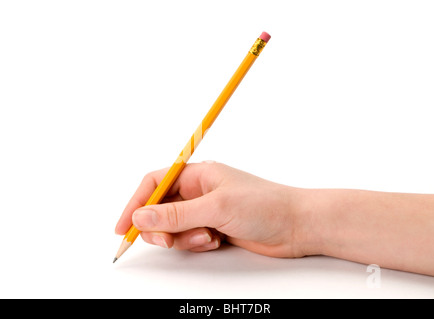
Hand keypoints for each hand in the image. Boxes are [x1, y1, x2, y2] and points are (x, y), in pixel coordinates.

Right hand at [115, 162, 313, 256]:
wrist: (296, 225)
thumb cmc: (264, 205)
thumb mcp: (216, 208)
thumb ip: (176, 215)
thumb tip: (141, 216)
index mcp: (198, 175)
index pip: (155, 183)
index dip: (136, 203)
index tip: (123, 226)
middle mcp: (199, 191)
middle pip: (160, 209)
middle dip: (160, 227)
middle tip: (167, 240)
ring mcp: (207, 211)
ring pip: (175, 227)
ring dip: (183, 238)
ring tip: (207, 238)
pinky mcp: (215, 228)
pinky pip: (191, 238)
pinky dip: (197, 244)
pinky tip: (216, 242)